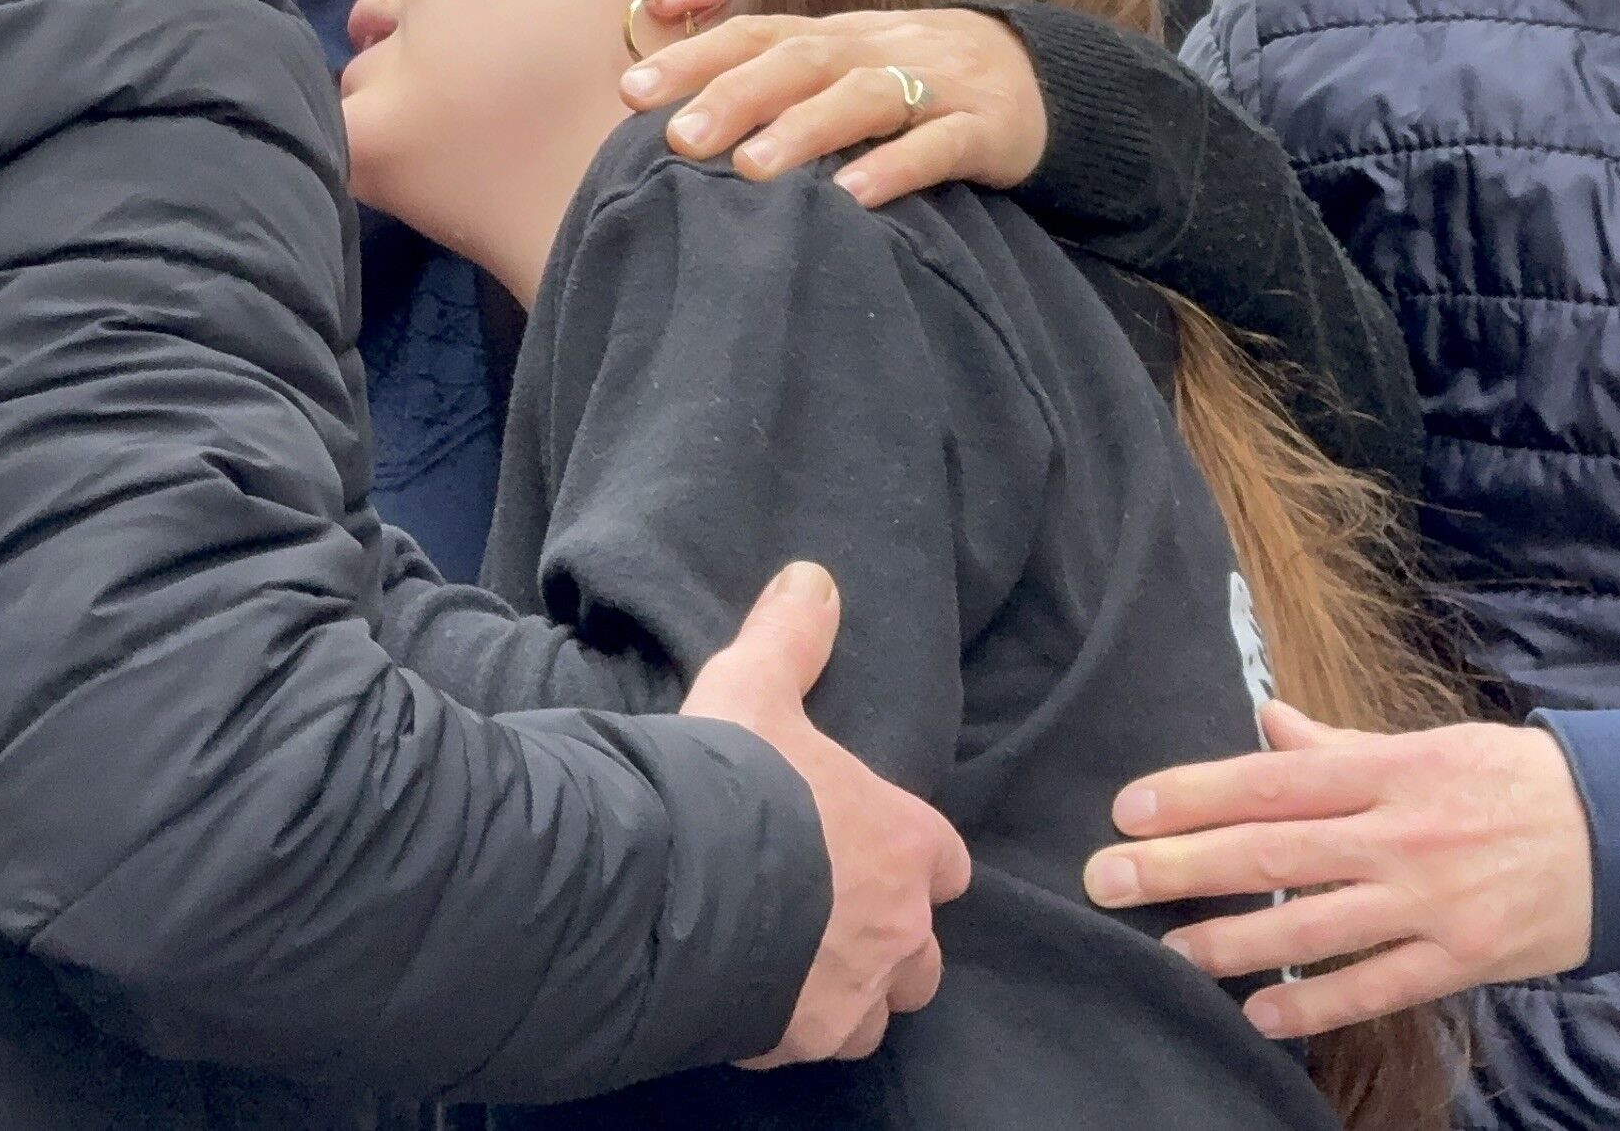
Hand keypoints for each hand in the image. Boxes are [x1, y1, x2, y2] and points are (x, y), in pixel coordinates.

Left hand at [618, 10, 1043, 208]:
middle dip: (735, 95)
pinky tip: (854, 197)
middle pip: (800, 61)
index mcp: (838, 38)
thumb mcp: (849, 73)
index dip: (695, 57)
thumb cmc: (917, 84)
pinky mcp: (988, 129)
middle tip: (679, 139)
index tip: (632, 91)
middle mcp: (879, 51)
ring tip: (751, 169)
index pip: (757, 35)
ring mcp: (936, 86)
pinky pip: (940, 145)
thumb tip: (678, 126)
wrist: (1045, 76)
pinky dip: (897, 166)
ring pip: (864, 97)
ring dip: (805, 130)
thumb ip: (780, 91)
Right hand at [680, 562, 971, 1065]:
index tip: (871, 850)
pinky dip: (797, 1026)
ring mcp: (855, 987)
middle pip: (924, 951)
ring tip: (798, 965)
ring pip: (882, 1007)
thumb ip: (790, 637)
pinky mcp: (804, 1036)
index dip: (911, 858)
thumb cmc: (731, 785)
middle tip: (828, 913)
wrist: (675, 884)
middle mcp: (898, 925)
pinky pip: (819, 1042)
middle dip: (888, 937)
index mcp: (906, 843)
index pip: (945, 862)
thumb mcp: (753, 688)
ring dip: (853, 990)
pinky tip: (756, 999)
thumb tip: (812, 578)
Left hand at [1082, 704, 1592, 1036]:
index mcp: (1392, 770)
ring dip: (1233, 942)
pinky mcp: (1465, 960)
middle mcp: (1404, 835)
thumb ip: (1339, 747)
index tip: (1128, 809)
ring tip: (1171, 951)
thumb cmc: (1512, 781)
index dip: (1195, 794)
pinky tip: (1262, 1013)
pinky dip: (1317, 1003)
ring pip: (1315, 928)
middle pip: (1275, 852)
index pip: (1272, 781)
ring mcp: (1433, 902)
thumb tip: (1263, 721)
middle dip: (1184, 867)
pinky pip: (1378, 987)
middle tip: (1108, 879)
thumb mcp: (1429, 742)